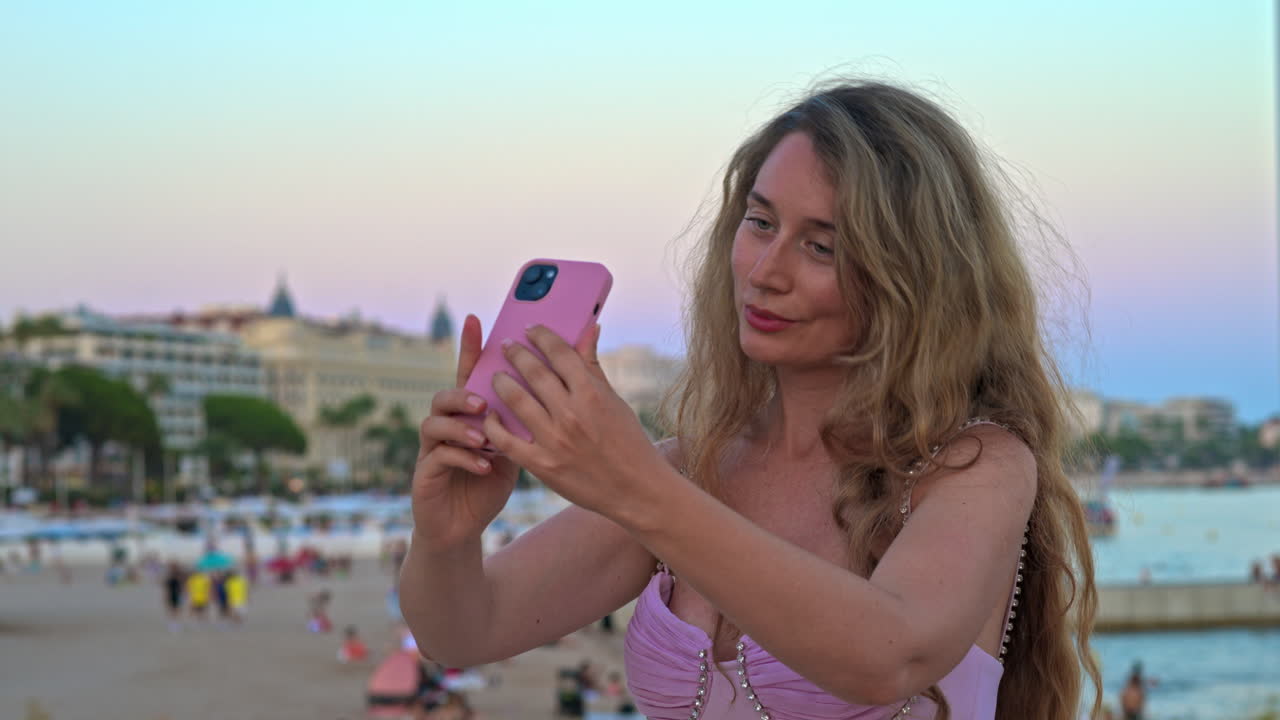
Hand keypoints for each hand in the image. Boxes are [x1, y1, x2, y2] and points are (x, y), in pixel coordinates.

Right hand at [410, 314, 517, 549]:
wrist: (463, 524)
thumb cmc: (490, 481)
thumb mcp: (515, 447)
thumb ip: (527, 416)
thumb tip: (557, 382)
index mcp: (470, 415)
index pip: (469, 375)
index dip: (469, 347)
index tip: (476, 319)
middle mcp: (447, 425)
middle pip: (446, 395)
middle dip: (465, 393)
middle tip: (485, 398)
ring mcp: (432, 448)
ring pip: (435, 422)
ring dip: (461, 426)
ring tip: (484, 435)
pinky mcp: (425, 473)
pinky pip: (439, 457)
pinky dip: (463, 458)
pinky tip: (484, 464)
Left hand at [482, 324, 666, 520]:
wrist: (636, 490)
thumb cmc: (629, 442)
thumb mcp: (615, 402)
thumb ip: (594, 367)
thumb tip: (589, 329)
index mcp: (592, 394)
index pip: (560, 353)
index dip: (542, 336)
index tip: (531, 329)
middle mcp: (571, 414)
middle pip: (534, 372)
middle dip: (517, 354)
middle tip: (507, 346)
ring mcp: (554, 440)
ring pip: (515, 400)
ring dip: (501, 382)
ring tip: (496, 376)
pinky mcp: (542, 465)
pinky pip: (506, 440)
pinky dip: (494, 424)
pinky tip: (492, 415)